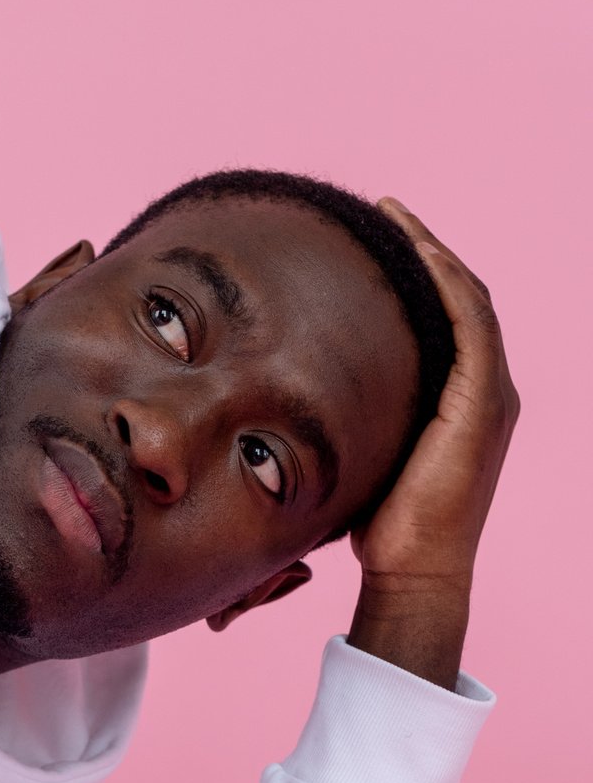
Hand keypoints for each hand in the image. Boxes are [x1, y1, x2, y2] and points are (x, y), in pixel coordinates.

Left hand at [346, 197, 519, 687]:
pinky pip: (471, 325)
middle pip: (460, 296)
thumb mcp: (364, 455)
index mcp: (461, 400)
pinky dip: (447, 284)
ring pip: (468, 299)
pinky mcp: (482, 405)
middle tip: (383, 211)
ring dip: (432, 251)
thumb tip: (293, 398)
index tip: (375, 237)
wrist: (411, 572)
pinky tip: (418, 252)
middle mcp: (485, 391)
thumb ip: (354, 418)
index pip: (445, 316)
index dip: (416, 272)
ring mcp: (490, 396)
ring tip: (395, 215)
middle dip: (424, 248)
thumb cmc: (379, 528)